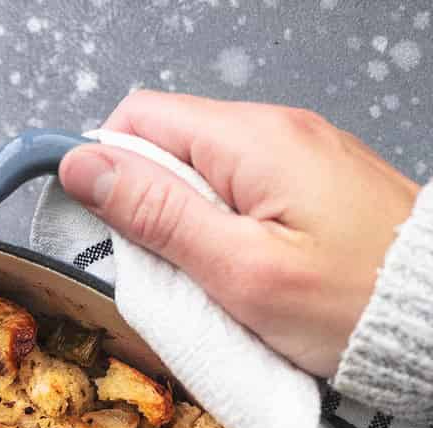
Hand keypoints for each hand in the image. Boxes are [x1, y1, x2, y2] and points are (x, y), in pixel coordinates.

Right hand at [58, 91, 418, 376]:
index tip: (110, 232)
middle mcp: (277, 129)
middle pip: (173, 145)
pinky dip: (232, 232)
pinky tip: (249, 275)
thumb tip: (85, 166)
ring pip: (208, 172)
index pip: (141, 119)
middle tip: (174, 273)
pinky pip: (249, 192)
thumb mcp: (236, 271)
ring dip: (192, 226)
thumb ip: (157, 215)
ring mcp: (302, 152)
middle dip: (152, 207)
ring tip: (216, 282)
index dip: (108, 171)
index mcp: (252, 140)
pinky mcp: (317, 181)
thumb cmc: (347, 303)